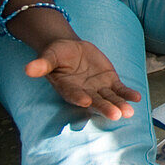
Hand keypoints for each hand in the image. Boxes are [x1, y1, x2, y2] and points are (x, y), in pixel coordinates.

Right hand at [25, 39, 141, 119]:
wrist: (72, 49)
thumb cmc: (57, 54)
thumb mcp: (49, 56)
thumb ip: (42, 64)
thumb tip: (27, 69)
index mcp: (68, 88)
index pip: (73, 95)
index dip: (78, 98)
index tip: (85, 101)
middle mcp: (84, 92)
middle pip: (95, 101)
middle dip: (105, 108)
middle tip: (116, 115)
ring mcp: (99, 88)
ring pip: (110, 98)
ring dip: (120, 104)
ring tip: (129, 111)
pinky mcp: (110, 82)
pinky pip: (120, 90)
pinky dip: (128, 93)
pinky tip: (137, 98)